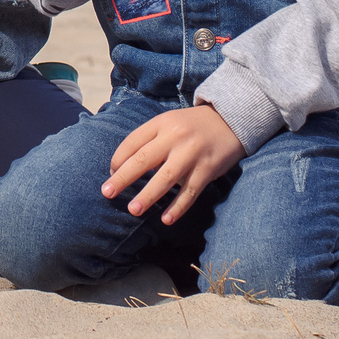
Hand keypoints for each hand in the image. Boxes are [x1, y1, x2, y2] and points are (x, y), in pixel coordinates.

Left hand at [103, 104, 243, 223]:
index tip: (111, 174)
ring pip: (166, 178)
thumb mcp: (169, 122)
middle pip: (144, 159)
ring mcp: (192, 153)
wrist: (231, 119)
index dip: (118, 160)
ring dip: (148, 195)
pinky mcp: (208, 168)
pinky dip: (178, 207)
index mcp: (161, 122)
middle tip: (107, 193)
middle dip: (123, 178)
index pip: (132, 142)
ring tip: (133, 210)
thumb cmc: (192, 126)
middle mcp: (175, 136)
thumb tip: (124, 167)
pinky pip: (190, 191)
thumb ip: (150, 140)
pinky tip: (166, 219)